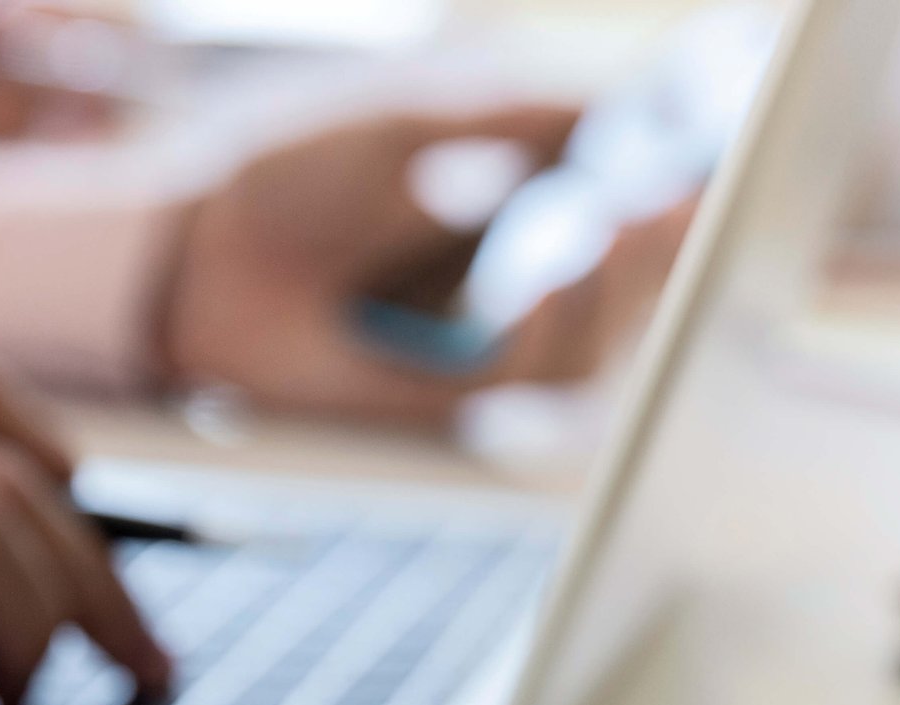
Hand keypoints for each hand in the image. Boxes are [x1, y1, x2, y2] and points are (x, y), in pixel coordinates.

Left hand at [162, 108, 694, 424]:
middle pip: (614, 289)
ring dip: (629, 280)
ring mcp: (468, 355)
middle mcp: (491, 294)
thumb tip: (635, 103)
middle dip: (667, 242)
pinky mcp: (439, 407)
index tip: (716, 153)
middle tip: (704, 191)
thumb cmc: (277, 175)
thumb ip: (527, 114)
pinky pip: (533, 377)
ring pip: (590, 340)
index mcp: (491, 220)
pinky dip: (562, 320)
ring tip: (646, 214)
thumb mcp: (420, 115)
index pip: (603, 213)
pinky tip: (574, 261)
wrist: (183, 251)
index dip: (664, 193)